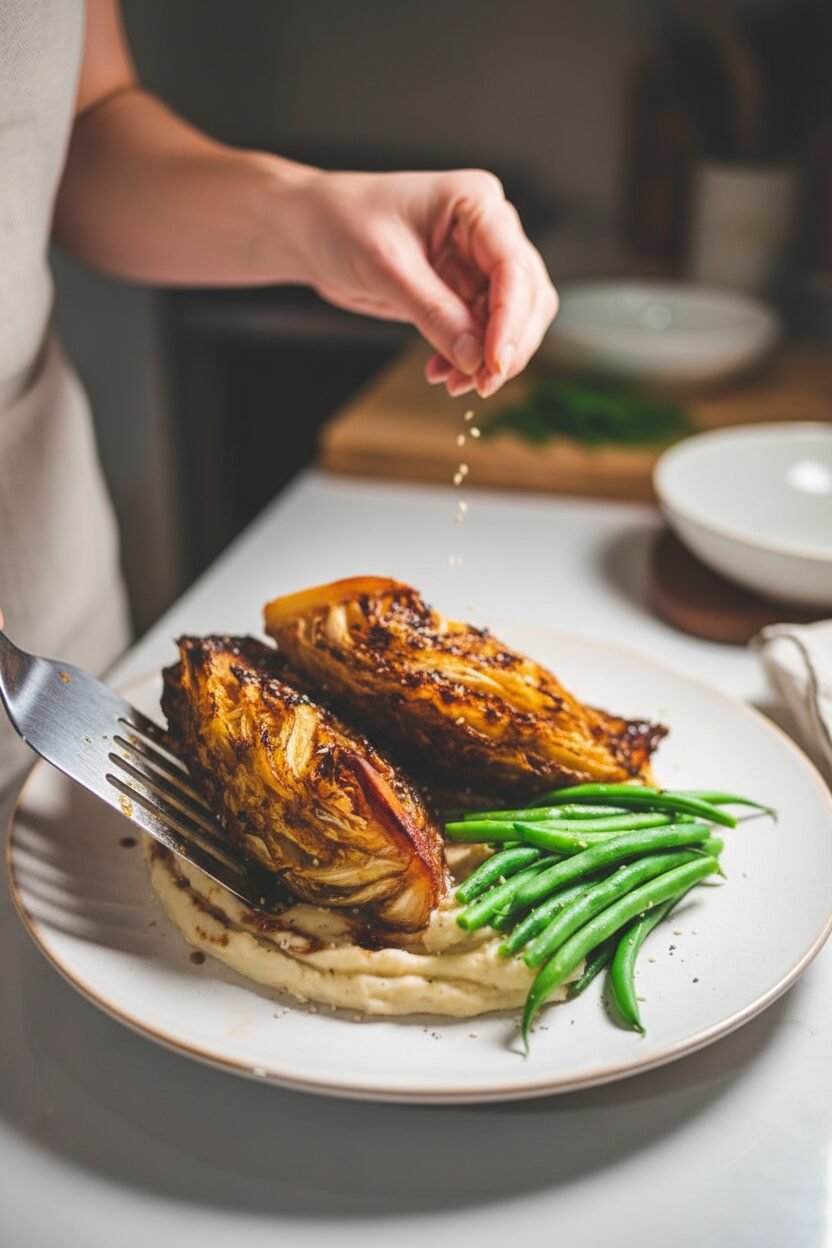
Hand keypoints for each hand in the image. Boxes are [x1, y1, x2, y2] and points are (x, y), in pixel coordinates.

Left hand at [290, 168, 557, 397]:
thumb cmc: (342, 222)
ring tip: (454, 384)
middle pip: (527, 296)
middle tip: (482, 385)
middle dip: (508, 345)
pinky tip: (442, 373)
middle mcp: (487, 230)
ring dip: (489, 358)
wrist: (310, 229)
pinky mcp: (460, 291)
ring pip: (510, 320)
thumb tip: (475, 358)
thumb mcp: (386, 267)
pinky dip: (468, 358)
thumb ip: (434, 312)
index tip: (494, 364)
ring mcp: (476, 262)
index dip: (511, 321)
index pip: (514, 267)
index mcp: (477, 203)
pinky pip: (481, 333)